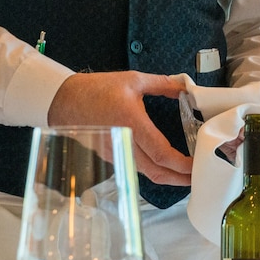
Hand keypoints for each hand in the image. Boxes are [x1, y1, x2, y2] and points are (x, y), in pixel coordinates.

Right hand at [48, 71, 191, 186]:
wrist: (64, 100)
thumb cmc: (95, 89)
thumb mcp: (132, 80)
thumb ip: (163, 84)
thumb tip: (185, 87)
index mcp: (132, 123)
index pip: (161, 153)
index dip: (181, 164)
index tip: (195, 164)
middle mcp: (124, 143)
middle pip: (156, 172)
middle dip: (179, 179)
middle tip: (195, 177)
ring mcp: (116, 153)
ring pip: (146, 173)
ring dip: (167, 177)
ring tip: (184, 173)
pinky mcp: (111, 156)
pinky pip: (135, 168)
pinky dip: (153, 170)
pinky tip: (163, 165)